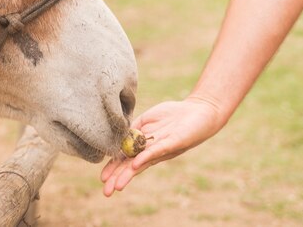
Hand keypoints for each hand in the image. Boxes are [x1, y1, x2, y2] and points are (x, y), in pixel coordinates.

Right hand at [100, 97, 224, 196]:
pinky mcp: (173, 142)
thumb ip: (134, 127)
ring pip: (142, 163)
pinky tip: (135, 165)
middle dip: (118, 178)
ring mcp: (162, 148)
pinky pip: (157, 151)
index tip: (102, 179)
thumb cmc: (173, 114)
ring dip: (129, 174)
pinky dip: (145, 157)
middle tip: (107, 192)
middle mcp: (152, 150)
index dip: (113, 168)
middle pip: (132, 166)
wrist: (199, 110)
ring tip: (118, 186)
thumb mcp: (148, 118)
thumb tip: (118, 135)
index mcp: (145, 145)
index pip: (126, 159)